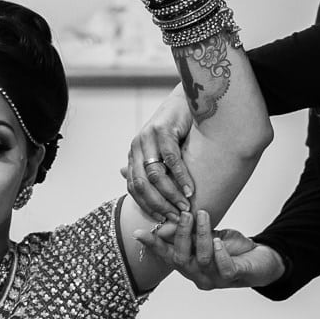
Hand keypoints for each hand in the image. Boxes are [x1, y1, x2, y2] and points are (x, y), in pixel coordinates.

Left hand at [122, 87, 194, 216]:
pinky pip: (170, 159)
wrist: (189, 99)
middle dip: (159, 204)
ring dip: (171, 193)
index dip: (147, 205)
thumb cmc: (179, 129)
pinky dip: (180, 177)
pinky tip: (190, 189)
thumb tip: (130, 179)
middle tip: (175, 217)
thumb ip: (154, 169)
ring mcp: (147, 137)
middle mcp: (136, 146)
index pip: (134, 187)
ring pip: (155, 174)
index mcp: (134, 154)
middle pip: (142, 184)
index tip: (162, 219)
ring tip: (184, 206)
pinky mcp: (162, 130)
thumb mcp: (164, 152)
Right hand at [136, 215, 285, 290]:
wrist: (259, 260)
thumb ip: (187, 228)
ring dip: (202, 235)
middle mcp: (197, 275)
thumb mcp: (205, 234)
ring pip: (202, 259)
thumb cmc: (229, 248)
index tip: (138, 232)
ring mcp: (215, 279)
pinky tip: (219, 242)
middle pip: (181, 258)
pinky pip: (224, 269)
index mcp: (187, 264)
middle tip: (185, 213)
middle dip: (181, 234)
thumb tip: (166, 208)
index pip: (166, 255)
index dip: (152, 244)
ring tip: (203, 214)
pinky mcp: (234, 278)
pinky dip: (220, 254)